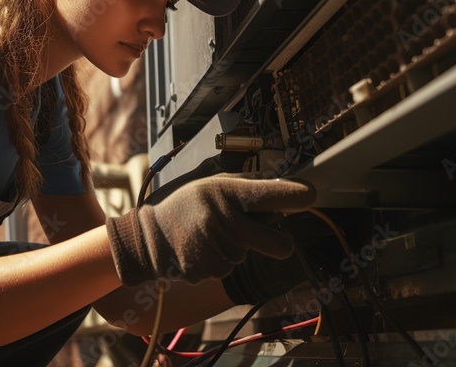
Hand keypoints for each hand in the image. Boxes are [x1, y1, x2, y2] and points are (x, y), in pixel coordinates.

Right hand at [105, 174, 314, 285]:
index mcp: (226, 192)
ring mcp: (213, 246)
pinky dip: (216, 263)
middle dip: (277, 243)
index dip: (296, 196)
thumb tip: (285, 187)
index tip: (311, 195)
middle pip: (278, 244)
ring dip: (234, 250)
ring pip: (247, 257)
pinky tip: (199, 250)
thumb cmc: (185, 205)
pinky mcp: (204, 269)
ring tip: (208, 236)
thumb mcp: (210, 184)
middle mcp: (223, 218)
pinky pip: (228, 270)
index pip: (271, 193)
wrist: (145, 236)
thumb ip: (246, 186)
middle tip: (260, 234)